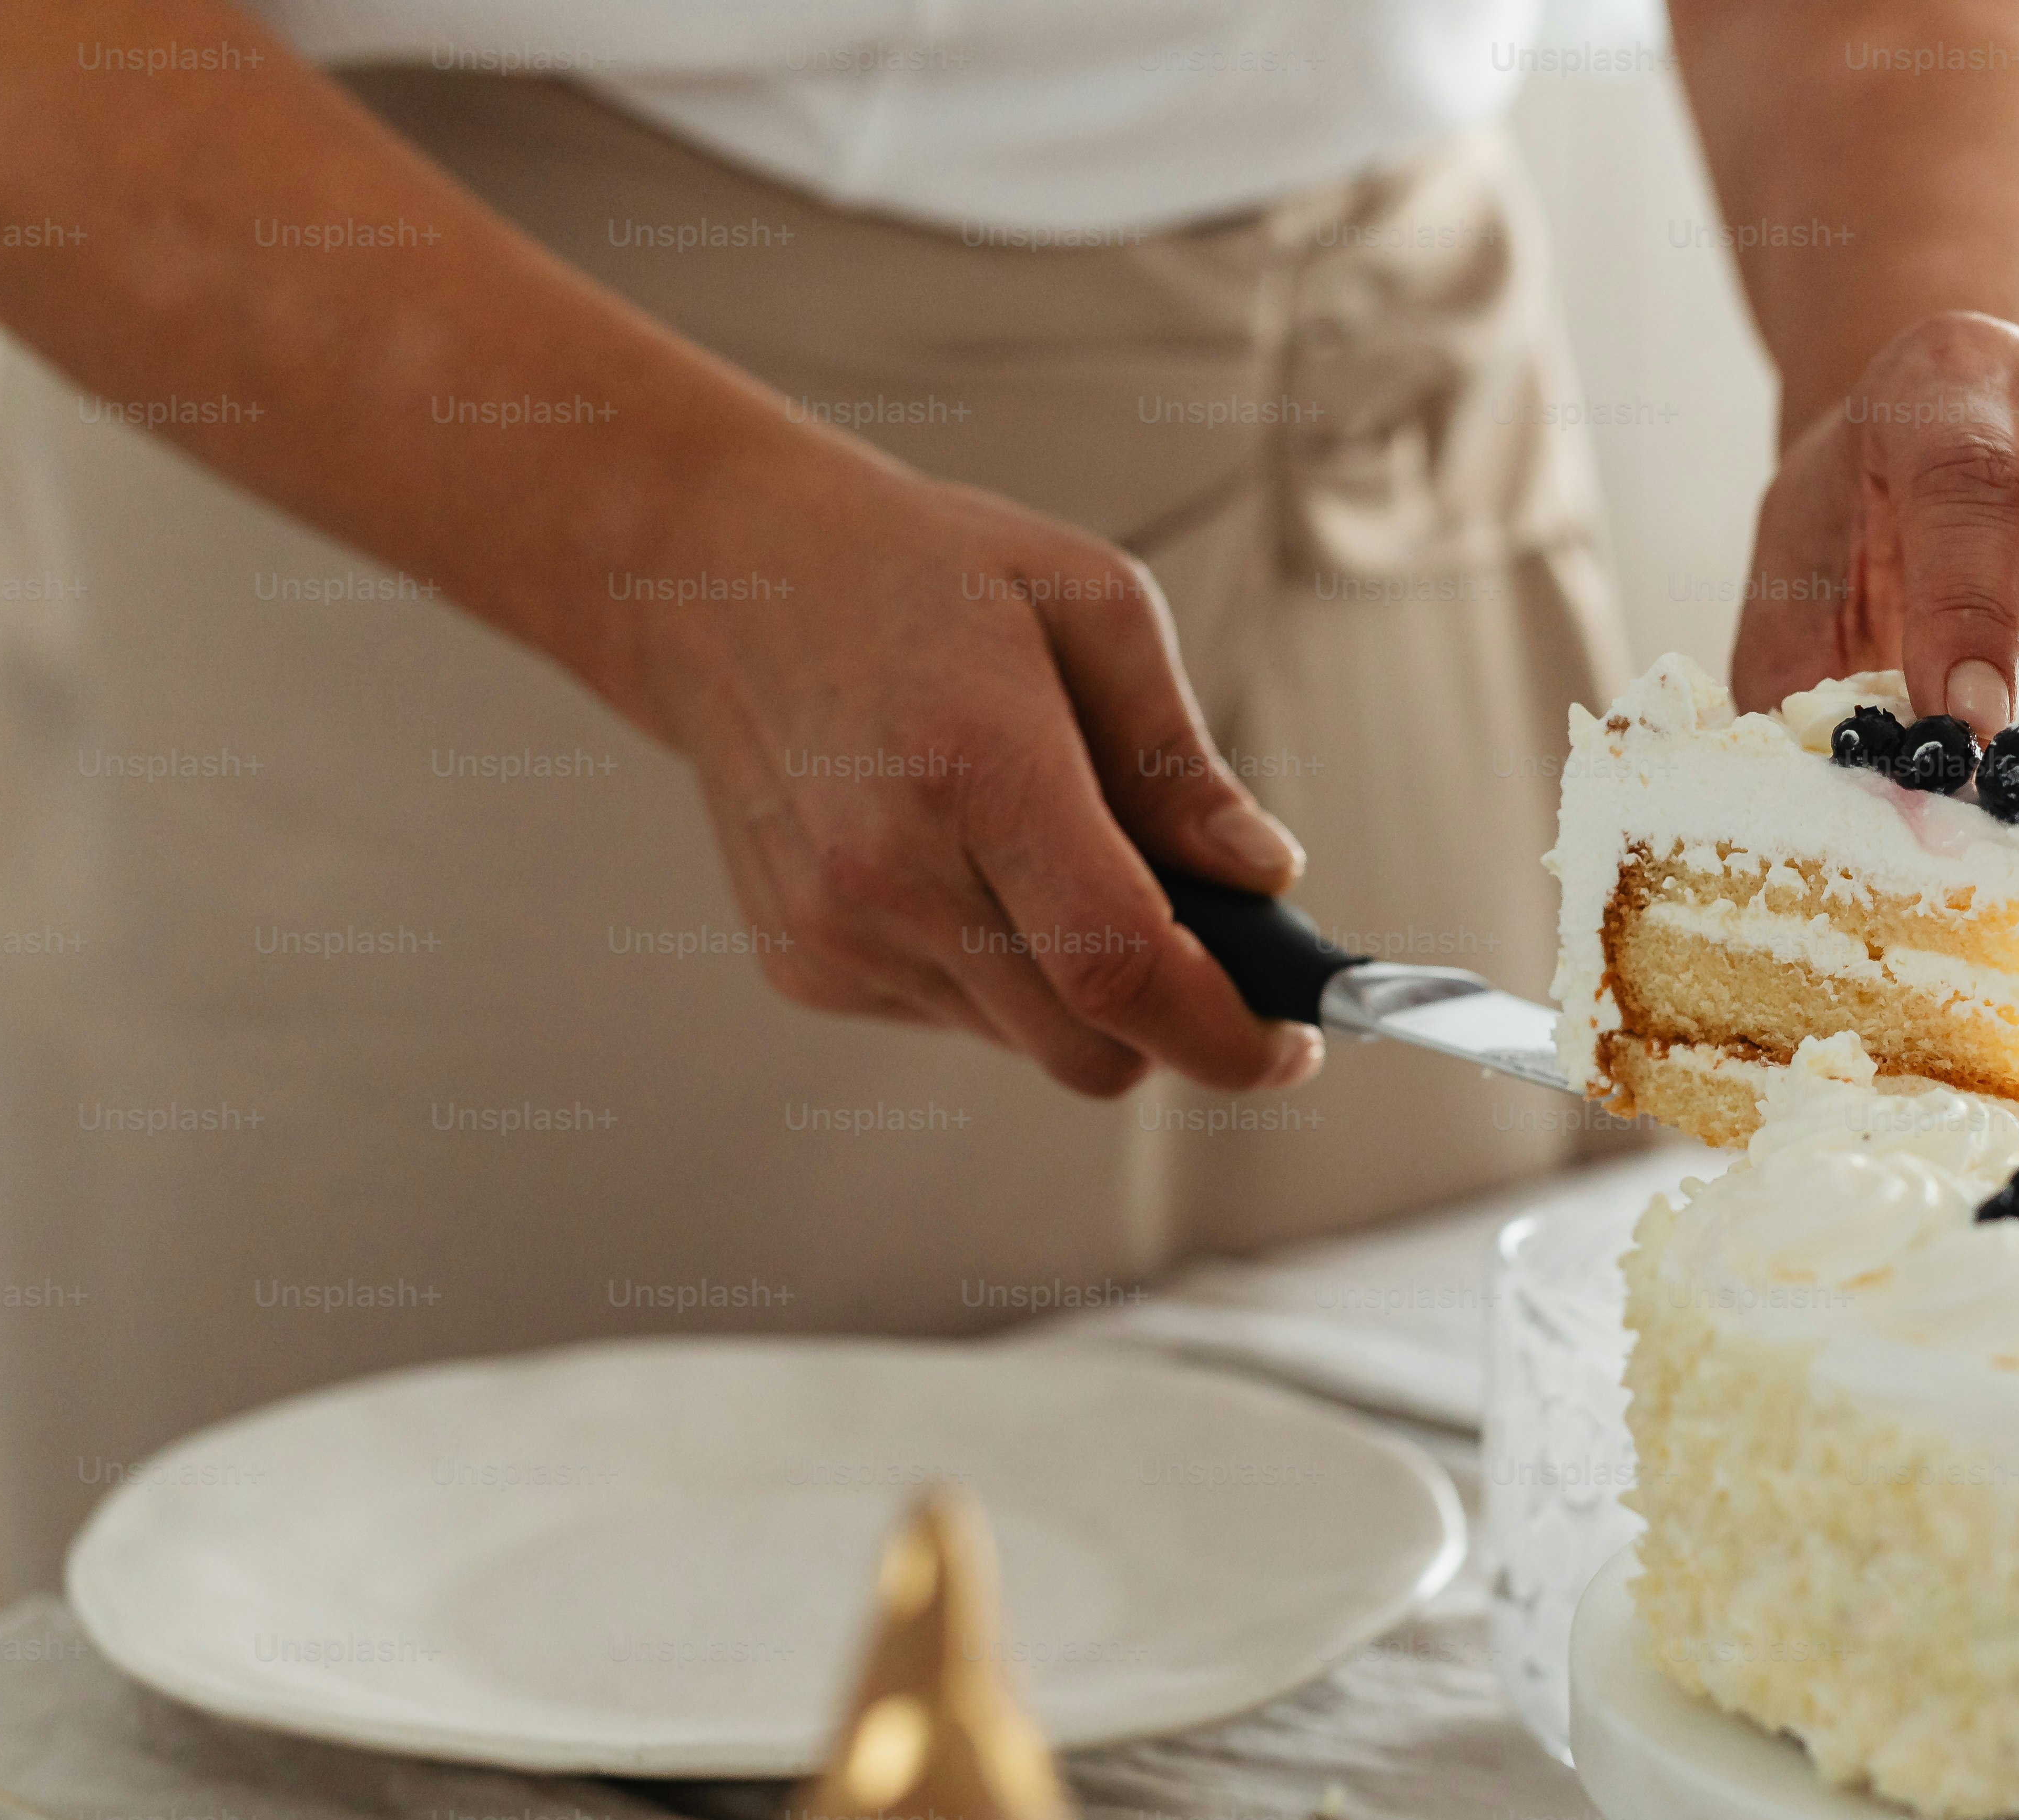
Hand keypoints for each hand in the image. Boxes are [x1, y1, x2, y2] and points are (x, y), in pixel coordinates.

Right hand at [619, 440, 1321, 1098]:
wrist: (724, 581)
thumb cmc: (924, 576)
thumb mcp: (1090, 603)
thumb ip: (1181, 762)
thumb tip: (1264, 878)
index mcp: (976, 766)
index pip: (1124, 966)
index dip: (1229, 1032)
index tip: (1294, 1040)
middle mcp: (891, 872)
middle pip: (1090, 1044)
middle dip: (1181, 1029)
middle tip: (1220, 956)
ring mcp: (837, 934)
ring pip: (1031, 1044)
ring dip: (1087, 992)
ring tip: (1063, 860)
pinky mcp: (805, 968)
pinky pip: (958, 1020)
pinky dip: (1005, 975)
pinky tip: (972, 868)